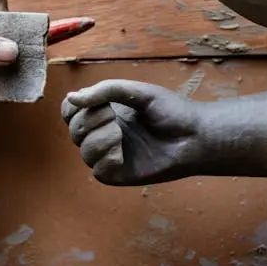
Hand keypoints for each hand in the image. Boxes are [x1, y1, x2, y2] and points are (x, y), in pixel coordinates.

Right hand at [62, 80, 204, 185]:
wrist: (195, 136)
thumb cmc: (172, 112)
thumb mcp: (138, 92)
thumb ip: (106, 91)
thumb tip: (72, 98)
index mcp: (106, 112)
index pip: (71, 112)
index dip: (73, 108)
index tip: (94, 102)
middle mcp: (104, 134)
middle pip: (74, 130)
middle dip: (89, 121)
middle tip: (114, 115)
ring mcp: (111, 155)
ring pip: (84, 151)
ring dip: (98, 139)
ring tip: (119, 134)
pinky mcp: (119, 174)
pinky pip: (98, 170)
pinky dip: (106, 159)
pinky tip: (121, 153)